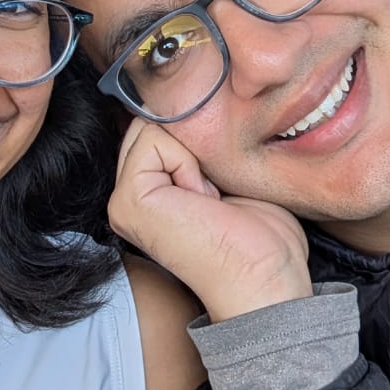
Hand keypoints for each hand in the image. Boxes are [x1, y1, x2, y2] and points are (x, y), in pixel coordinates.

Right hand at [109, 118, 312, 322]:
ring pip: (151, 126)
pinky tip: (202, 201)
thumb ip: (196, 148)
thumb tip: (187, 108)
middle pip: (150, 123)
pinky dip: (188, 163)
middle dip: (191, 144)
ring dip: (193, 155)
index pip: (157, 128)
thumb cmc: (259, 239)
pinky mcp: (129, 200)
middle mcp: (126, 198)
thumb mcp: (223, 176)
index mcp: (147, 194)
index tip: (217, 188)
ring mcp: (123, 200)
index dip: (195, 142)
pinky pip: (155, 139)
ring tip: (208, 200)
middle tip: (213, 195)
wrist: (266, 281)